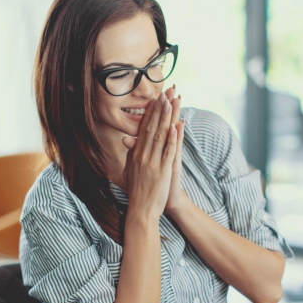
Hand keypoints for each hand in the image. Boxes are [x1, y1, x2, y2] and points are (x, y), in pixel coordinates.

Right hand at [122, 92, 177, 221]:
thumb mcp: (130, 170)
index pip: (143, 128)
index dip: (150, 113)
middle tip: (164, 93)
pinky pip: (167, 152)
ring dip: (165, 118)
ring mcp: (152, 162)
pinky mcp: (161, 171)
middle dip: (159, 109)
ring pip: (159, 135)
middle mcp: (142, 156)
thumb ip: (131, 154)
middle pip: (151, 127)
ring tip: (170, 102)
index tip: (155, 98)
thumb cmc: (138, 191)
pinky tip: (175, 127)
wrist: (141, 210)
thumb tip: (127, 141)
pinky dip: (171, 139)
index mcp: (136, 154)